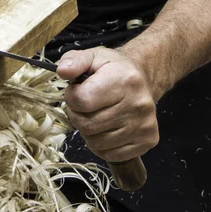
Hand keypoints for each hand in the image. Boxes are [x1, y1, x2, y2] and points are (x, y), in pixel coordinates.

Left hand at [56, 47, 158, 162]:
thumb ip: (73, 61)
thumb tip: (62, 70)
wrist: (142, 79)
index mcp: (124, 80)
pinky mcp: (148, 140)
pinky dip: (101, 145)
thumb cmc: (111, 69)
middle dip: (77, 116)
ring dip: (88, 132)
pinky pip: (110, 154)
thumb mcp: (92, 56)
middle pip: (87, 125)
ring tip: (95, 115)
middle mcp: (138, 104)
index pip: (82, 100)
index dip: (71, 97)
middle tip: (83, 106)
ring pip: (97, 143)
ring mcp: (145, 125)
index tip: (76, 90)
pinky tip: (106, 128)